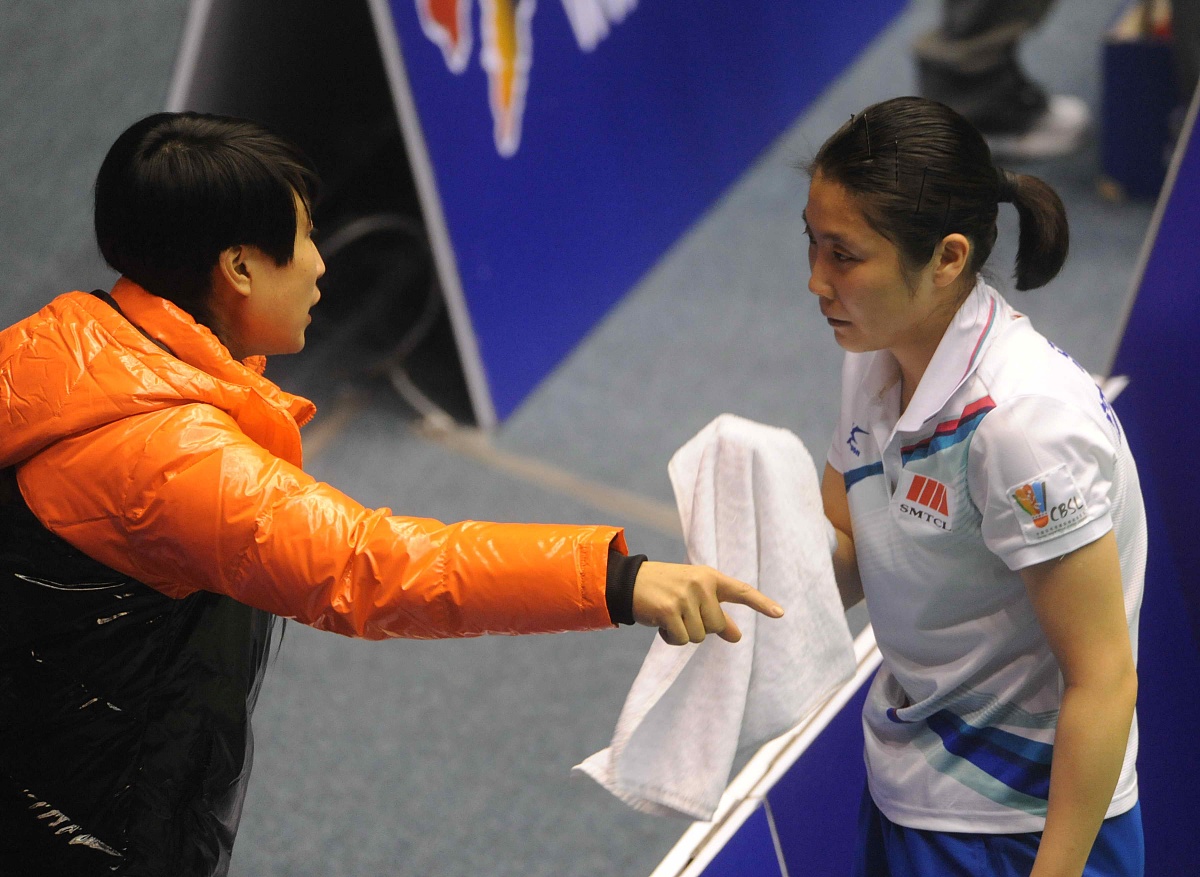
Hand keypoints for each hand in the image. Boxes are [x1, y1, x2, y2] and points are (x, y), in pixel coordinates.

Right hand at [631, 561, 783, 645]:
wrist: (628, 582)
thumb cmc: (664, 590)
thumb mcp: (692, 596)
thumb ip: (715, 613)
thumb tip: (737, 636)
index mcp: (709, 577)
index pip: (741, 590)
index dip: (761, 603)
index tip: (780, 613)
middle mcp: (701, 584)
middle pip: (716, 626)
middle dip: (699, 627)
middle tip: (680, 613)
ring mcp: (685, 596)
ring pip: (699, 636)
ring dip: (683, 634)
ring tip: (668, 616)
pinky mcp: (670, 610)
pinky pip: (682, 639)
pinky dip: (671, 638)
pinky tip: (660, 623)